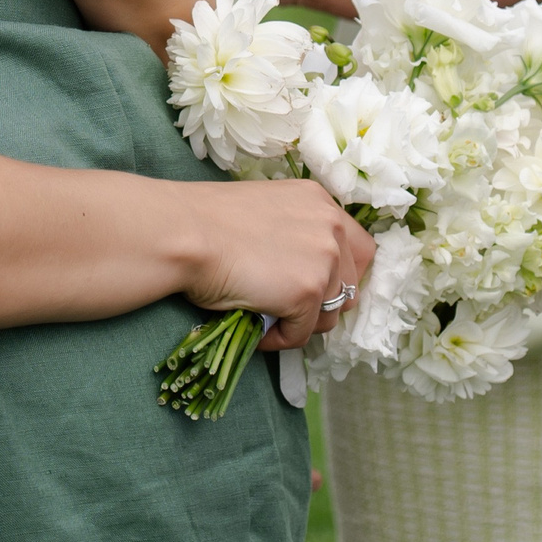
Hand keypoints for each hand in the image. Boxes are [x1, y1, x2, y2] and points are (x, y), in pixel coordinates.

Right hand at [184, 176, 375, 348]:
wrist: (183, 233)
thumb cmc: (207, 222)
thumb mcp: (267, 211)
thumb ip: (296, 233)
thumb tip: (301, 272)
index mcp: (320, 201)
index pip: (357, 248)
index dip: (339, 275)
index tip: (315, 289)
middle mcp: (331, 225)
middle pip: (351, 284)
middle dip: (325, 303)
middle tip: (291, 310)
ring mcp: (323, 259)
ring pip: (331, 314)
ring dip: (302, 323)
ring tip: (267, 319)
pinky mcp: (307, 292)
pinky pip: (303, 333)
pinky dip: (281, 339)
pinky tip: (257, 329)